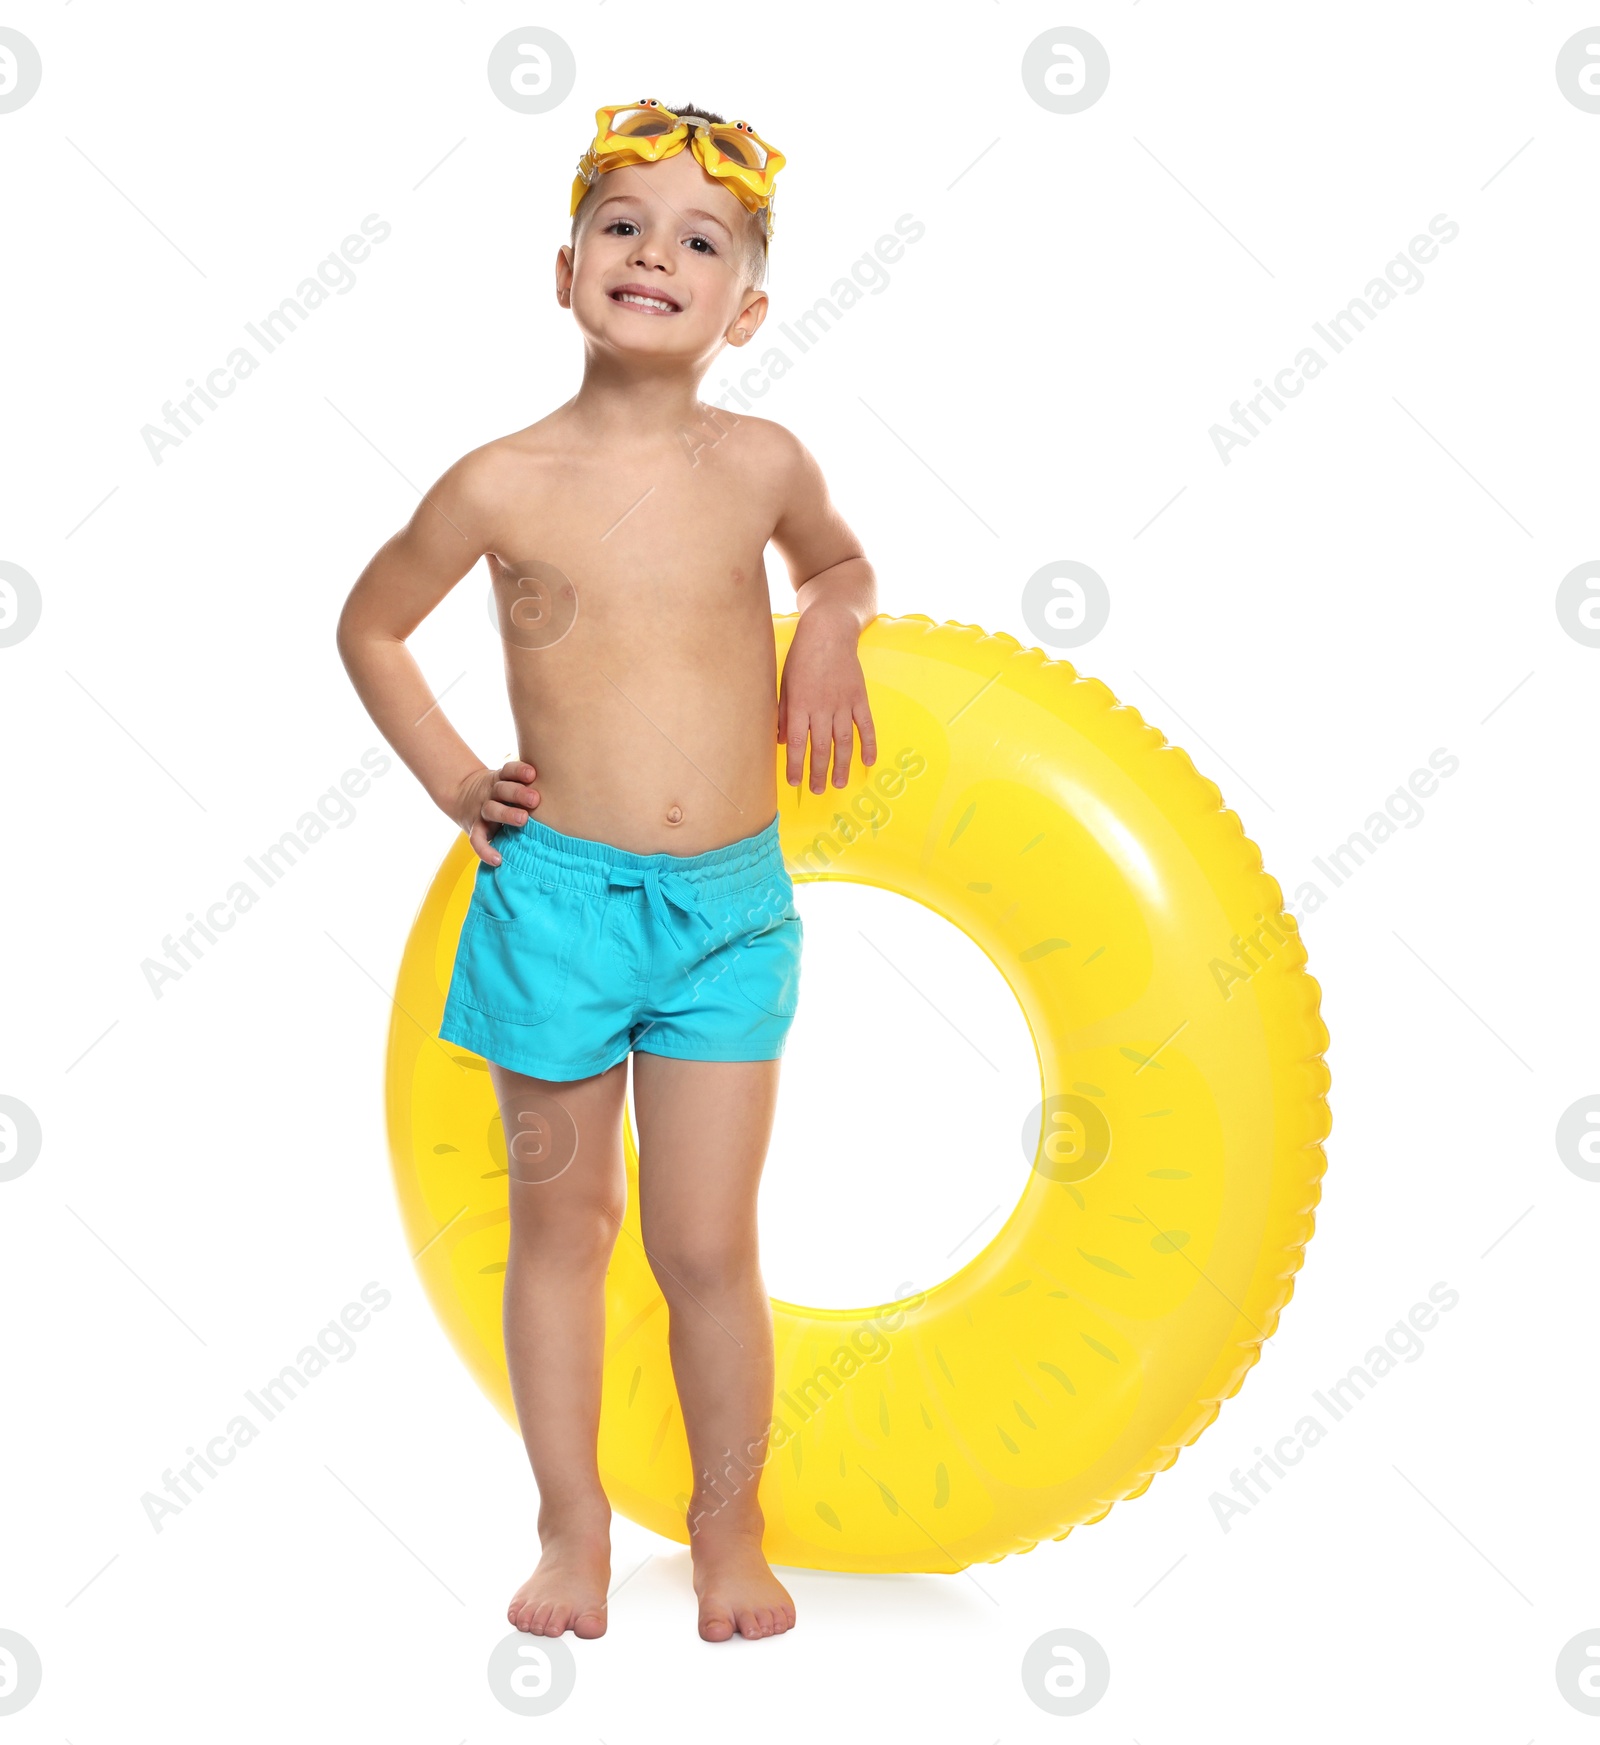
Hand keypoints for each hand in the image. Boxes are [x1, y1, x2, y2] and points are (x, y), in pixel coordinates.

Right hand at [453, 760, 539, 865]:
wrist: (462, 794)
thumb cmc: (502, 792)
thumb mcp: (508, 780)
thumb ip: (529, 784)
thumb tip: (565, 788)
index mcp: (501, 779)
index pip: (508, 770)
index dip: (519, 771)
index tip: (533, 774)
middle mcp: (491, 793)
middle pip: (502, 789)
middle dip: (518, 793)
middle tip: (535, 799)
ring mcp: (482, 810)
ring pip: (491, 810)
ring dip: (506, 814)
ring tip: (523, 819)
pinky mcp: (475, 827)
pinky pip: (477, 839)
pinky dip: (485, 850)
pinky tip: (498, 860)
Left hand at [778, 614, 876, 792]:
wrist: (828, 631)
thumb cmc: (801, 657)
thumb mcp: (784, 684)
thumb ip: (784, 713)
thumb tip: (783, 741)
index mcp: (800, 705)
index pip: (797, 743)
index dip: (796, 765)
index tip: (794, 782)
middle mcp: (822, 707)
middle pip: (821, 748)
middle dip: (818, 772)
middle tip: (817, 790)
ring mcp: (843, 703)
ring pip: (844, 741)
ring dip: (842, 765)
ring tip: (840, 783)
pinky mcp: (859, 697)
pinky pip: (866, 725)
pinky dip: (869, 744)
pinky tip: (868, 761)